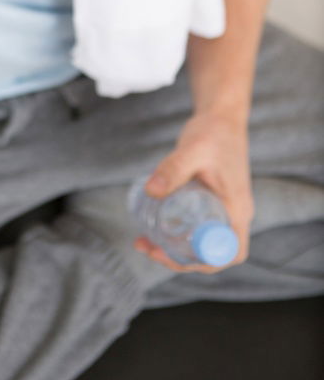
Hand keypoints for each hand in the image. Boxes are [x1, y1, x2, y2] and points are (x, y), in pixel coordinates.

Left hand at [134, 110, 254, 273]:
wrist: (222, 117)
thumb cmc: (213, 131)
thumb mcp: (193, 149)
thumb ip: (173, 168)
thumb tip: (150, 192)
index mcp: (237, 209)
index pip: (229, 253)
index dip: (200, 262)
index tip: (168, 254)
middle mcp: (234, 214)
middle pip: (211, 253)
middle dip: (179, 258)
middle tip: (147, 247)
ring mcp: (224, 209)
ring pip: (202, 242)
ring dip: (175, 248)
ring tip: (143, 241)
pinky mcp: (212, 202)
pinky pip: (197, 227)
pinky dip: (177, 232)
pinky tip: (154, 225)